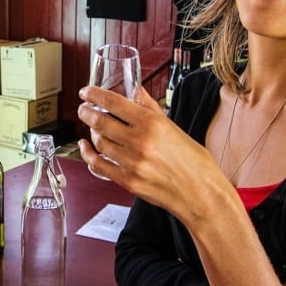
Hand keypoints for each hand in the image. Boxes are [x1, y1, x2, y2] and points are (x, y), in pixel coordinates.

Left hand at [77, 85, 225, 222]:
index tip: (86, 91)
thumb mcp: (174, 127)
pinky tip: (86, 148)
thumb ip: (150, 108)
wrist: (201, 194)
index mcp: (153, 124)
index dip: (94, 94)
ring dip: (90, 132)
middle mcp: (140, 142)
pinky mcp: (128, 182)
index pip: (113, 102)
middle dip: (86, 112)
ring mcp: (132, 163)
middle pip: (100, 121)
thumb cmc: (194, 162)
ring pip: (99, 142)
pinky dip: (88, 155)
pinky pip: (99, 165)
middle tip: (84, 108)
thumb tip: (136, 90)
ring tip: (91, 127)